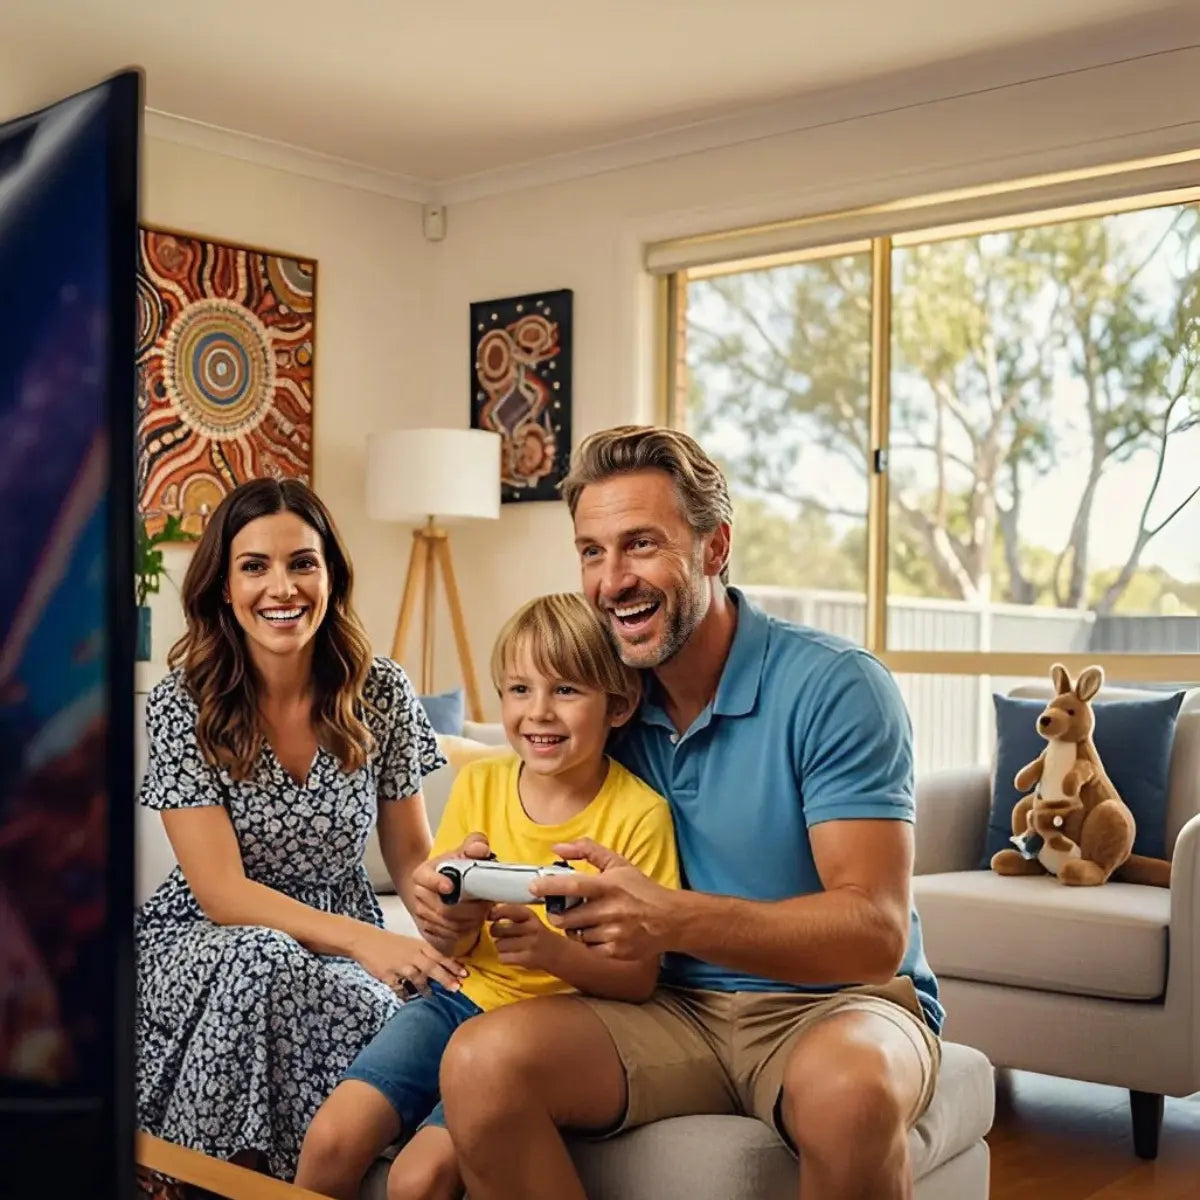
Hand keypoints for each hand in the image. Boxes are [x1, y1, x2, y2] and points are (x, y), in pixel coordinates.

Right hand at [349, 925, 466, 997]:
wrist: (366, 940)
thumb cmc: (389, 942)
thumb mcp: (410, 944)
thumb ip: (424, 954)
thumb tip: (442, 966)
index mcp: (419, 945)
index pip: (440, 955)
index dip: (453, 964)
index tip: (465, 974)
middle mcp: (412, 954)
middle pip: (432, 966)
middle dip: (446, 978)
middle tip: (457, 988)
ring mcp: (400, 965)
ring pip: (417, 978)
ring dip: (427, 988)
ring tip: (433, 996)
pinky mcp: (388, 975)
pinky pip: (399, 988)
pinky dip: (405, 994)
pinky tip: (408, 998)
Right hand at [410, 832, 493, 952]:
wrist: (440, 885)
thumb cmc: (455, 868)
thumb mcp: (465, 852)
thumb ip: (475, 845)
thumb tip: (481, 849)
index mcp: (423, 874)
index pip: (426, 879)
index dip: (438, 883)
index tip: (451, 886)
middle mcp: (418, 895)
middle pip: (444, 908)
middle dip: (471, 907)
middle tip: (487, 901)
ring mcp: (423, 915)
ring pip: (450, 924)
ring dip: (472, 920)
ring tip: (483, 909)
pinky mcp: (431, 931)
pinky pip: (452, 935)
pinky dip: (467, 929)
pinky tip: (475, 919)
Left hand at [487, 904, 561, 970]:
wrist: (558, 953)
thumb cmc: (538, 934)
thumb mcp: (530, 919)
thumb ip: (512, 913)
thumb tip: (490, 910)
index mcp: (530, 915)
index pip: (508, 910)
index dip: (496, 913)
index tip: (491, 916)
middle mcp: (531, 928)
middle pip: (499, 929)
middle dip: (495, 932)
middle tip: (500, 934)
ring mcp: (529, 944)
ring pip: (499, 944)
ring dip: (500, 946)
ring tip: (509, 946)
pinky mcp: (527, 959)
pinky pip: (503, 957)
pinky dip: (504, 957)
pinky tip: (511, 955)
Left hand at [529, 838, 677, 960]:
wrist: (670, 919)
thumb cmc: (641, 889)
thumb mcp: (618, 864)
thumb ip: (587, 851)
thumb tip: (557, 848)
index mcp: (609, 886)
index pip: (572, 885)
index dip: (549, 886)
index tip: (534, 887)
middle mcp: (610, 910)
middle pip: (567, 917)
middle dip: (558, 914)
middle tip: (560, 910)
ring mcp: (613, 933)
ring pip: (576, 934)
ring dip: (575, 928)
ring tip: (587, 919)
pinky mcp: (616, 951)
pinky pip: (589, 948)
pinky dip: (588, 941)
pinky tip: (599, 932)